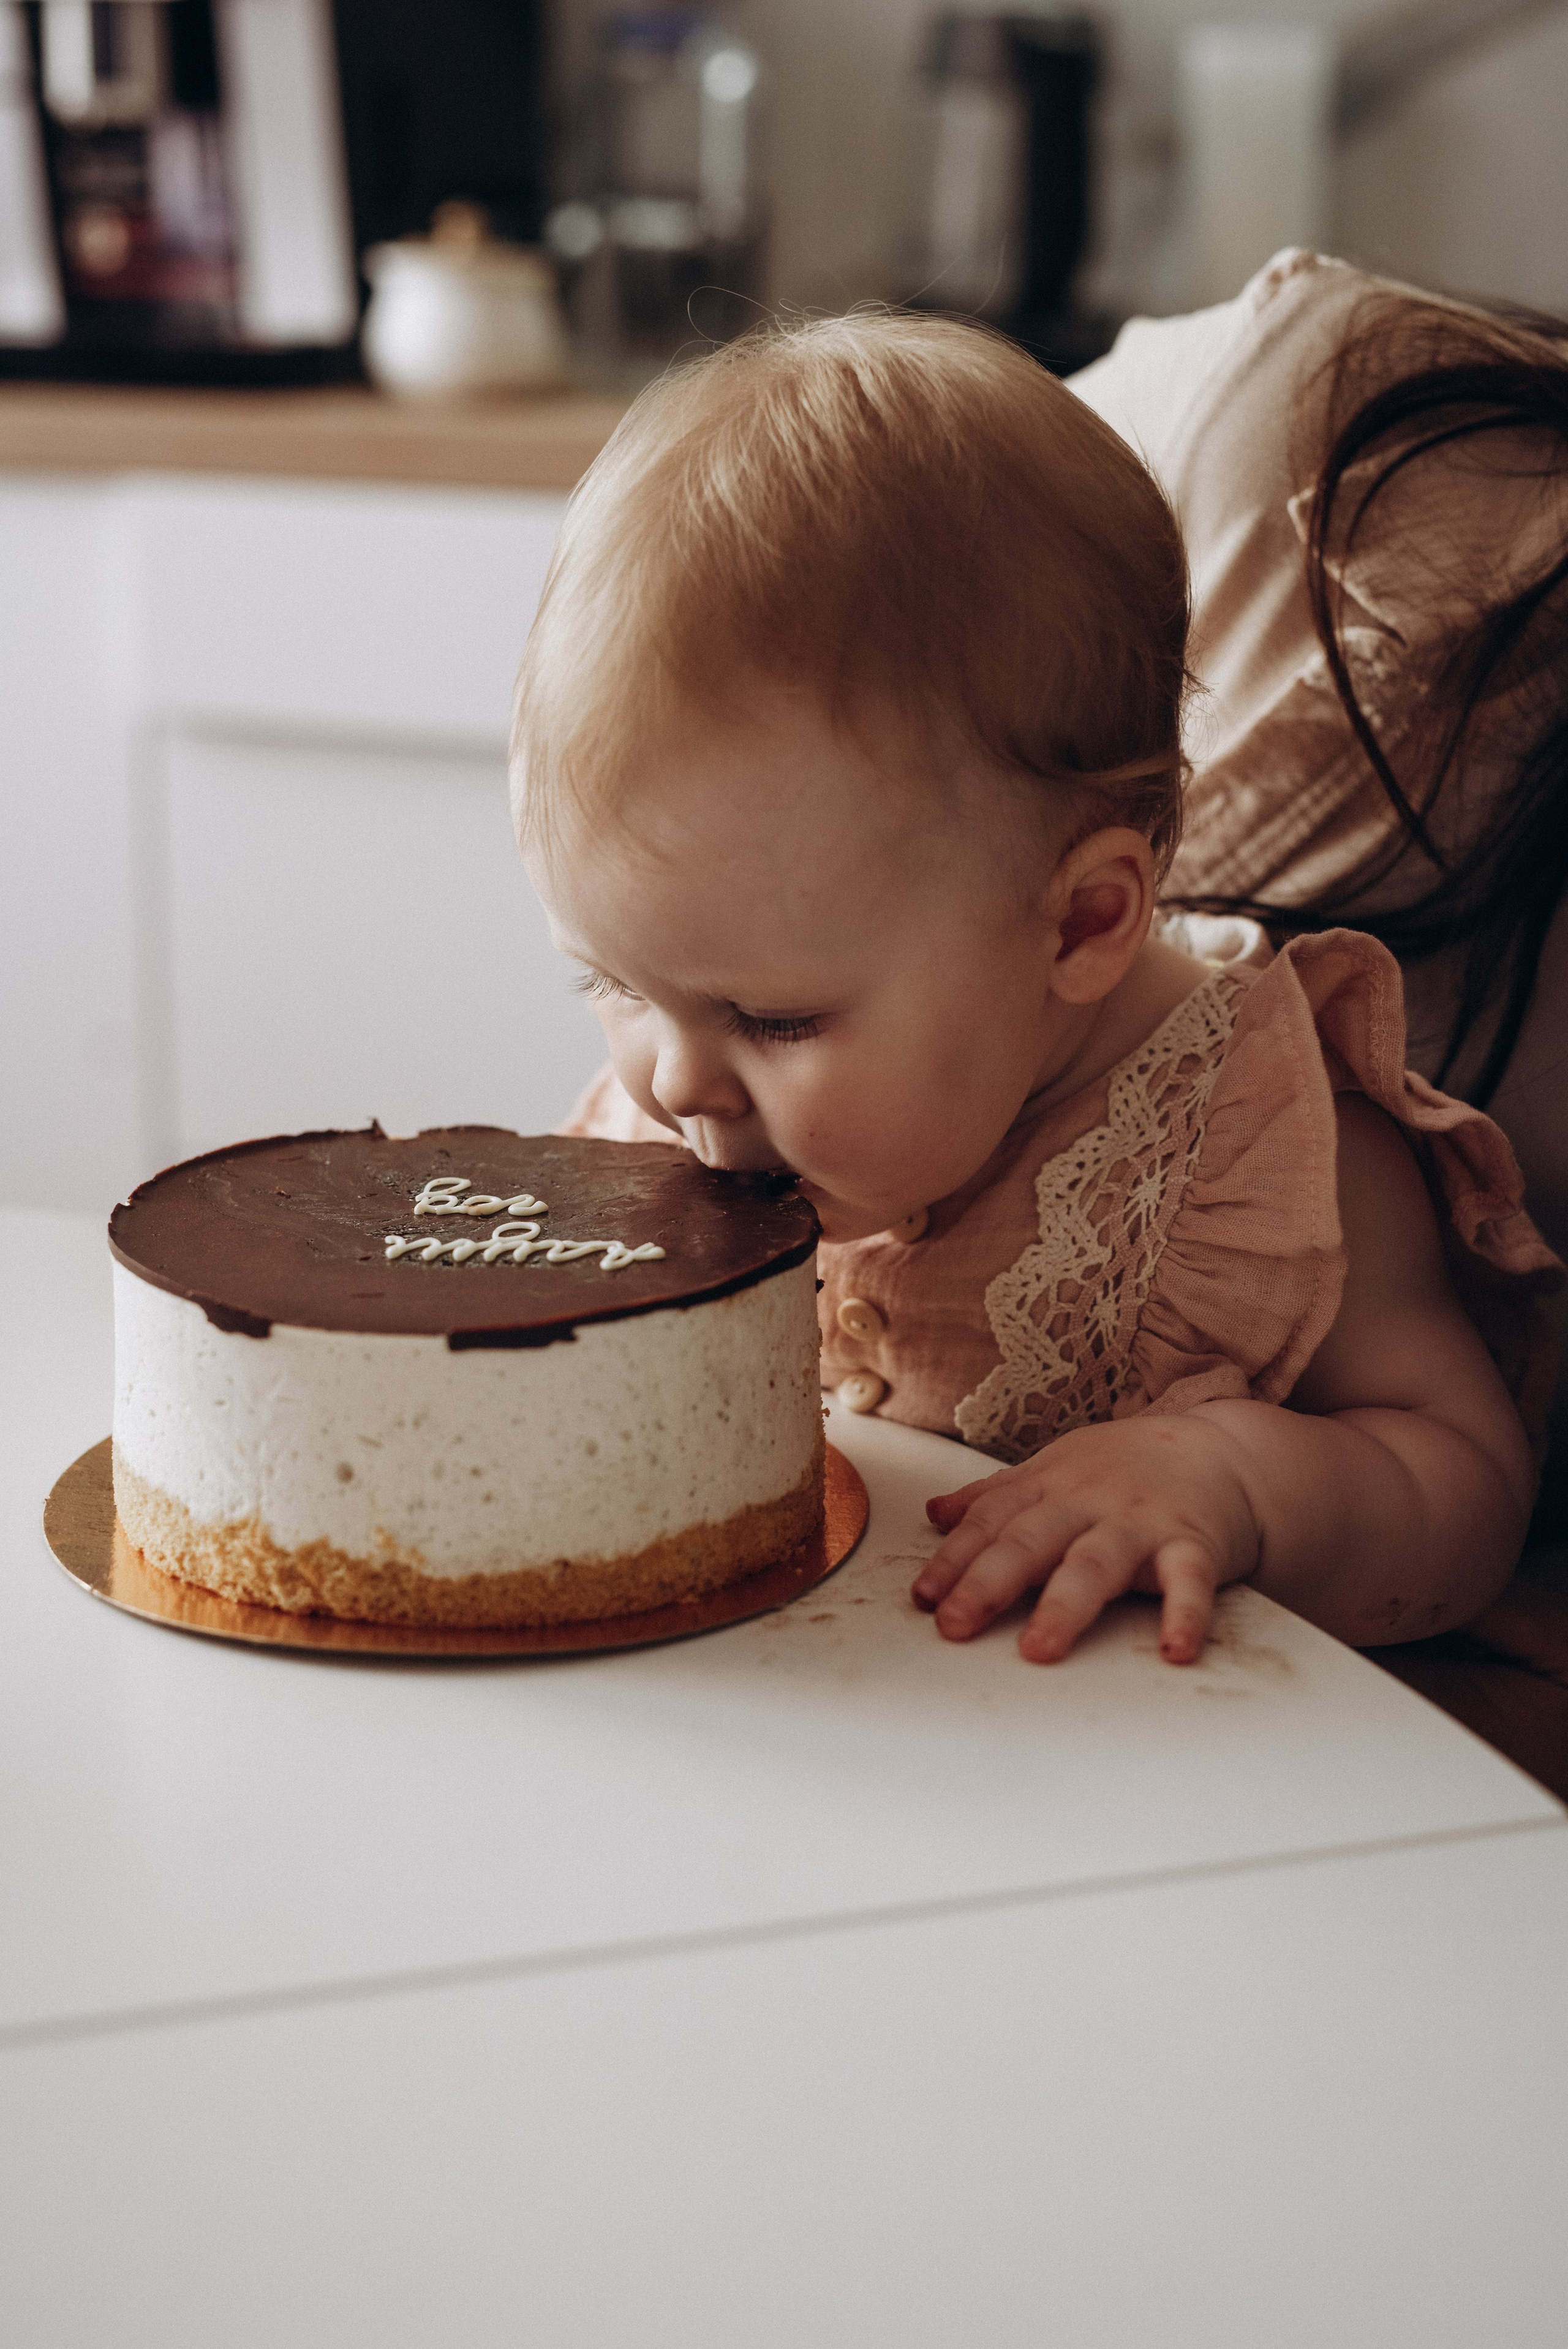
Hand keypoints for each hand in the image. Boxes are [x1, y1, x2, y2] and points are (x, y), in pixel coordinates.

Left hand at [912, 1414, 1259, 1664]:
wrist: (1221, 1449)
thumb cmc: (1127, 1467)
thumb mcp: (1056, 1468)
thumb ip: (997, 1496)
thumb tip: (935, 1514)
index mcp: (1050, 1485)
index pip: (991, 1522)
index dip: (954, 1560)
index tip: (924, 1599)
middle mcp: (1088, 1502)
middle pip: (1031, 1541)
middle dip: (988, 1583)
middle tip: (955, 1626)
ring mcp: (1141, 1523)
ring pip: (1097, 1563)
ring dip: (1066, 1606)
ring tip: (1038, 1649)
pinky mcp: (1194, 1543)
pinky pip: (1189, 1581)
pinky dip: (1185, 1614)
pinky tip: (1175, 1650)